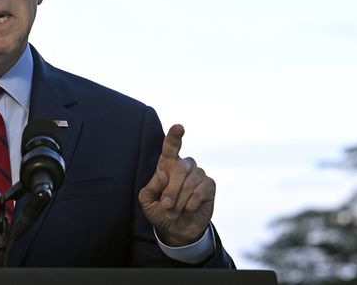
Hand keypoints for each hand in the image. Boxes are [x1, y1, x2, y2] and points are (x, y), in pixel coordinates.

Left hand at [138, 124, 214, 246]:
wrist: (177, 229)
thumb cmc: (160, 211)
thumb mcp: (148, 201)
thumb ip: (152, 186)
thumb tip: (163, 173)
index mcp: (167, 164)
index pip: (170, 147)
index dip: (174, 137)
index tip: (179, 127)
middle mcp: (184, 165)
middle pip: (179, 168)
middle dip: (171, 190)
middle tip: (166, 205)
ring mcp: (198, 174)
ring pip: (189, 183)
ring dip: (180, 201)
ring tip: (175, 211)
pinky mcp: (209, 185)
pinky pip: (201, 191)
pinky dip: (191, 203)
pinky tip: (188, 209)